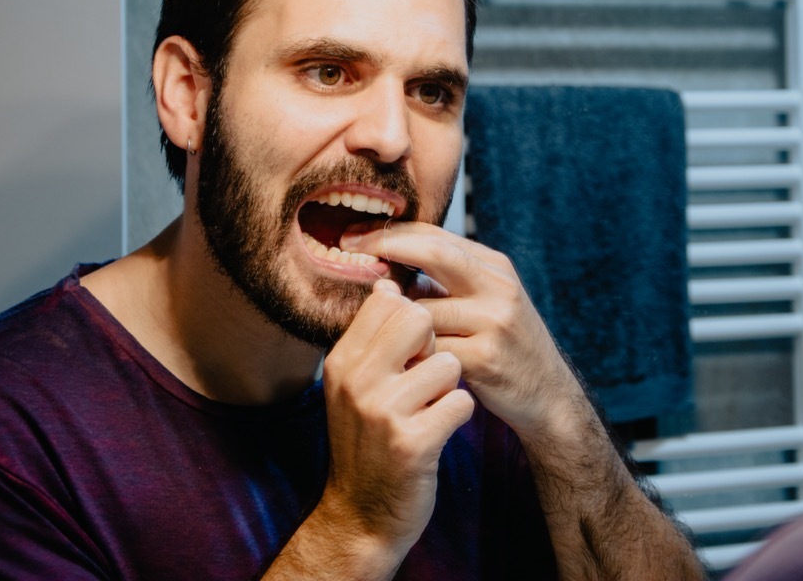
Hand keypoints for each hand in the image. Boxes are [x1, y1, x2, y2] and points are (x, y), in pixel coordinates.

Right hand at [318, 278, 474, 562]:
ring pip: (448, 362)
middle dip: (434, 346)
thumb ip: (371, 339)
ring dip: (448, 387)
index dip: (414, 319)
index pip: (389, 300)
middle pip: (420, 318)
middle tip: (423, 381)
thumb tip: (389, 285)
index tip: (410, 351)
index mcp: (341, 361)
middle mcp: (356, 380)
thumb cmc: (367, 441)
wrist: (360, 517)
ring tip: (428, 411)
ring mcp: (382, 412)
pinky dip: (459, 416)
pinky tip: (439, 432)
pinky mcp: (412, 443)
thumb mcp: (353, 387)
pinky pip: (461, 402)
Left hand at [345, 223, 580, 440]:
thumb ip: (445, 284)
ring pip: (422, 309)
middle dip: (386, 248)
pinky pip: (429, 350)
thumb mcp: (485, 303)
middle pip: (434, 252)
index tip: (353, 237)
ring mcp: (494, 321)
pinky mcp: (486, 358)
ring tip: (378, 328)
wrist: (546, 395)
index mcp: (494, 267)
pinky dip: (410, 354)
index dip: (390, 232)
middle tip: (348, 251)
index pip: (435, 234)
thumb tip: (389, 271)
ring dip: (395, 320)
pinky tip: (402, 361)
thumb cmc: (504, 346)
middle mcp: (498, 287)